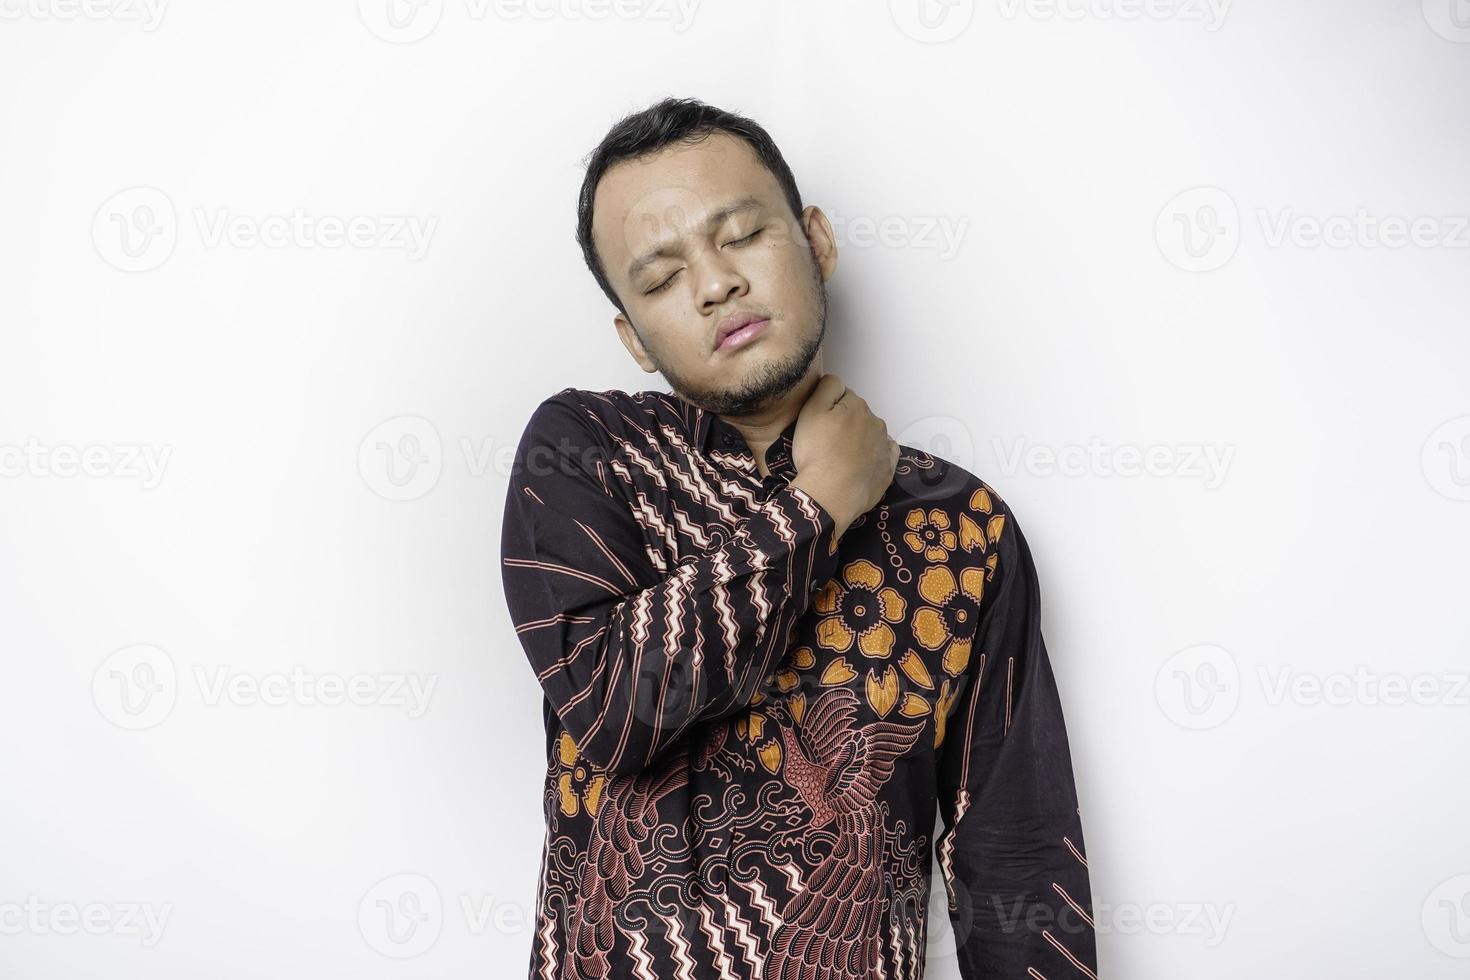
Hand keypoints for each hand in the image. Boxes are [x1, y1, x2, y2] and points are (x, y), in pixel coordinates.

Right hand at [788, 374, 898, 537]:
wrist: (831, 494)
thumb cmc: (816, 453)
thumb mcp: (811, 411)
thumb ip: (827, 387)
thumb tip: (836, 380)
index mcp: (857, 405)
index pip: (842, 396)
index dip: (827, 409)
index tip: (817, 425)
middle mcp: (876, 422)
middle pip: (857, 415)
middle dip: (844, 423)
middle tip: (824, 443)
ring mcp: (884, 446)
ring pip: (869, 435)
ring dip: (858, 440)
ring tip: (839, 458)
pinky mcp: (888, 469)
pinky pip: (883, 455)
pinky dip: (874, 456)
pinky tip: (860, 464)